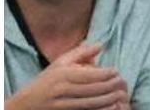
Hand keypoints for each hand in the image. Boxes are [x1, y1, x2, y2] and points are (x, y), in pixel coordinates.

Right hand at [7, 43, 128, 109]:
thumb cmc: (47, 80)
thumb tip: (100, 45)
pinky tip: (110, 107)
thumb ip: (80, 53)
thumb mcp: (60, 62)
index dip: (104, 73)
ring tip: (119, 96)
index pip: (87, 73)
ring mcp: (63, 102)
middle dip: (109, 86)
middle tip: (122, 84)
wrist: (27, 103)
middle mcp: (62, 87)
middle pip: (91, 88)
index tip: (116, 71)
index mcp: (63, 72)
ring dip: (107, 99)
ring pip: (90, 101)